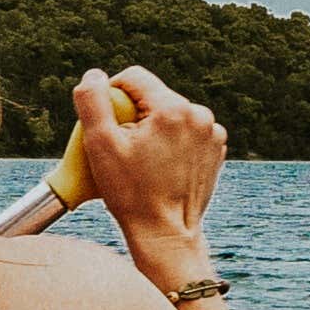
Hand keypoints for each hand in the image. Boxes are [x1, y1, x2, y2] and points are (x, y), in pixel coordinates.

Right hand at [72, 65, 229, 261]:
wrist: (166, 233)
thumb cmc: (131, 193)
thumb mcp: (100, 145)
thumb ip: (92, 101)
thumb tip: (93, 75)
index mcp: (172, 108)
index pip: (134, 77)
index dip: (113, 94)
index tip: (107, 122)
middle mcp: (199, 114)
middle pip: (153, 96)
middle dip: (134, 115)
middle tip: (123, 148)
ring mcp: (212, 132)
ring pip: (170, 114)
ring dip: (154, 128)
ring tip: (144, 160)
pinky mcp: (216, 148)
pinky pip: (187, 131)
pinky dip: (172, 142)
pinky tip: (162, 166)